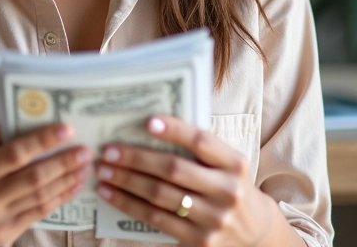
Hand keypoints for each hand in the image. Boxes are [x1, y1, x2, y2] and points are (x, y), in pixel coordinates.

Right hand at [0, 122, 91, 246]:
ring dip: (67, 181)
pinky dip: (59, 198)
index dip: (43, 141)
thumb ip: (1, 135)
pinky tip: (73, 185)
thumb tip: (34, 115)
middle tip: (85, 150)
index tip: (67, 129)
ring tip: (85, 167)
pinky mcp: (5, 236)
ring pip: (40, 197)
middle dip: (64, 163)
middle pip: (33, 178)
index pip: (15, 154)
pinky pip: (39, 213)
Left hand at [93, 115, 279, 246]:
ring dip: (126, 182)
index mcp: (234, 163)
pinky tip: (111, 194)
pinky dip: (129, 205)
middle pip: (173, 169)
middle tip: (109, 151)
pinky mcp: (199, 241)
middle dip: (136, 159)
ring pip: (160, 196)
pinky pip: (156, 220)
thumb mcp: (225, 163)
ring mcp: (214, 219)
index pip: (202, 141)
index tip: (147, 122)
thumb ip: (197, 147)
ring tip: (103, 171)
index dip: (174, 130)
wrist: (254, 230)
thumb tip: (148, 126)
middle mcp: (227, 191)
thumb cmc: (226, 183)